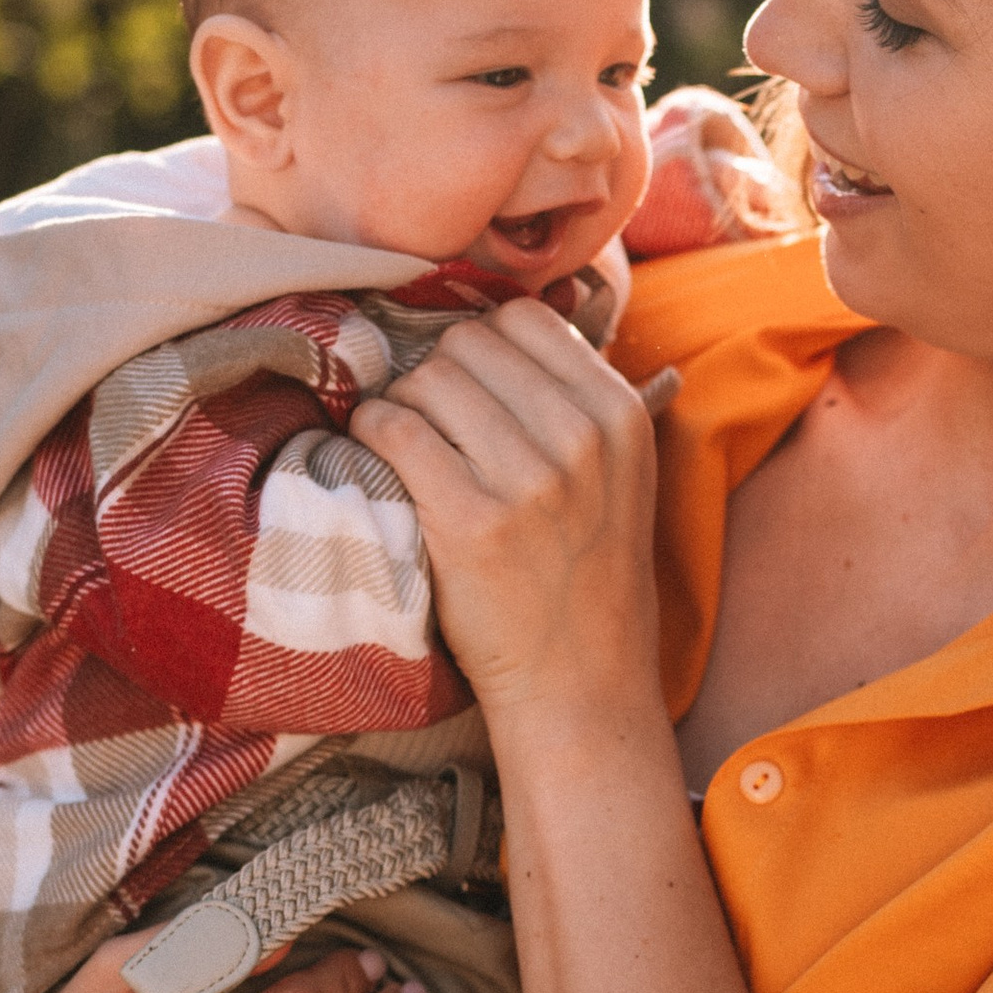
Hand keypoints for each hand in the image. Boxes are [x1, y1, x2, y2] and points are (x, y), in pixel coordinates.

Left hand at [351, 299, 663, 732]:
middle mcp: (582, 438)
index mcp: (620, 415)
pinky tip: (379, 458)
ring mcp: (528, 481)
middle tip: (432, 424)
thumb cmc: (586, 574)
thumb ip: (579, 395)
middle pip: (468, 344)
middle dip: (437, 376)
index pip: (524, 319)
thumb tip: (518, 309)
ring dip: (401, 405)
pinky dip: (372, 433)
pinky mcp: (470, 524)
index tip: (465, 385)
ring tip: (409, 448)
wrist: (580, 682)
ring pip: (427, 380)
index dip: (481, 345)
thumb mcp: (619, 474)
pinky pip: (393, 430)